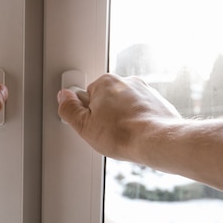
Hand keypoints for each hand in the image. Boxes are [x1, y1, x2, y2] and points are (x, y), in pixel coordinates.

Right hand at [57, 73, 179, 160]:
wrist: (158, 141)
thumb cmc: (123, 134)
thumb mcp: (84, 126)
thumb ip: (69, 109)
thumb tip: (63, 97)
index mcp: (105, 82)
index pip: (87, 96)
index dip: (87, 114)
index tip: (92, 125)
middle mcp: (126, 81)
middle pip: (107, 99)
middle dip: (106, 114)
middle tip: (106, 132)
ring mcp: (145, 91)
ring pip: (125, 105)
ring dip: (122, 118)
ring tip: (123, 135)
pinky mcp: (158, 102)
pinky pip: (141, 111)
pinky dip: (138, 121)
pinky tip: (136, 135)